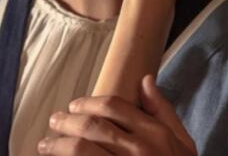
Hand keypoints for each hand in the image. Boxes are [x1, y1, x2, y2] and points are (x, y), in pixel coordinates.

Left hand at [39, 75, 196, 154]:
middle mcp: (139, 150)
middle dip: (67, 121)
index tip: (74, 105)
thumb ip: (163, 111)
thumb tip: (145, 80)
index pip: (113, 106)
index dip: (87, 102)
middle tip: (54, 121)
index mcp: (155, 133)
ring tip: (45, 145)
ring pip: (80, 150)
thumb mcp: (182, 142)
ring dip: (57, 145)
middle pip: (91, 125)